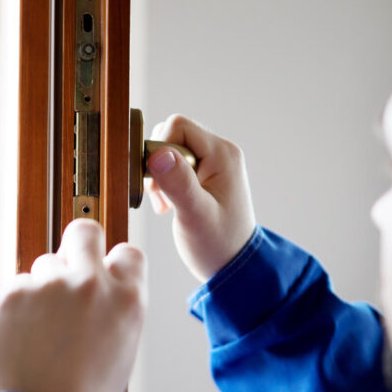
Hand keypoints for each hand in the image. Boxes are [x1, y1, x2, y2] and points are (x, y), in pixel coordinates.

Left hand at [0, 219, 146, 391]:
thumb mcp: (120, 349)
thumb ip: (111, 309)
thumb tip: (96, 287)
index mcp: (127, 300)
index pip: (128, 253)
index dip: (113, 261)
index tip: (103, 270)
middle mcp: (92, 283)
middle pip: (85, 231)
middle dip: (77, 244)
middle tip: (67, 268)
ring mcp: (51, 285)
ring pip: (45, 264)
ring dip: (42, 288)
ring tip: (39, 329)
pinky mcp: (14, 292)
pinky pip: (16, 286)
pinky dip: (16, 307)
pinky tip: (20, 338)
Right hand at [145, 114, 255, 282]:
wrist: (233, 266)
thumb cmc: (218, 245)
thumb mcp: (195, 215)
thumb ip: (178, 183)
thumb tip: (157, 153)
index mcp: (222, 154)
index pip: (177, 126)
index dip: (158, 149)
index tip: (157, 184)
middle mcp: (220, 151)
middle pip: (172, 134)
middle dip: (157, 164)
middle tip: (162, 198)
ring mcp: (213, 162)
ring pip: (170, 148)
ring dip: (159, 174)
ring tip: (166, 203)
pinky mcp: (205, 173)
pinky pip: (175, 162)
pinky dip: (165, 180)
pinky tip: (170, 204)